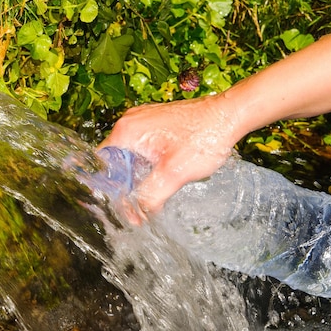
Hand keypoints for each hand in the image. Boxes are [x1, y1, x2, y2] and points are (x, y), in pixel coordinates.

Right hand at [98, 95, 238, 217]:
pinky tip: (159, 177)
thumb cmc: (203, 138)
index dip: (107, 189)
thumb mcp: (173, 174)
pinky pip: (141, 146)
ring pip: (129, 155)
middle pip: (114, 160)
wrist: (229, 114)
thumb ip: (150, 197)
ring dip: (136, 176)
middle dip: (123, 185)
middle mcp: (130, 122)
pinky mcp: (156, 122)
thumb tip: (138, 216)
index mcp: (126, 131)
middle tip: (135, 208)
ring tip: (148, 195)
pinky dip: (146, 164)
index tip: (118, 206)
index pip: (101, 164)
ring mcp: (143, 120)